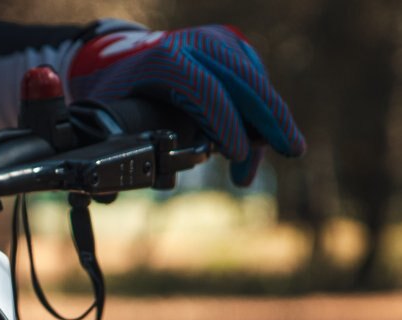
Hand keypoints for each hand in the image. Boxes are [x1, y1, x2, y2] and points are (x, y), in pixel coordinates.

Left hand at [68, 25, 305, 185]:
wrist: (120, 56)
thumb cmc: (117, 93)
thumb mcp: (107, 115)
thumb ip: (113, 151)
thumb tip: (109, 195)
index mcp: (166, 61)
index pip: (203, 90)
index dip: (223, 122)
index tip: (235, 154)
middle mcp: (196, 45)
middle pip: (244, 81)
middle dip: (271, 118)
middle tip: (293, 150)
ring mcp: (218, 42)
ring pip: (254, 82)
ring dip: (267, 124)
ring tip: (268, 161)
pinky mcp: (231, 47)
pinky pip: (254, 81)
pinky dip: (259, 114)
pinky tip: (257, 147)